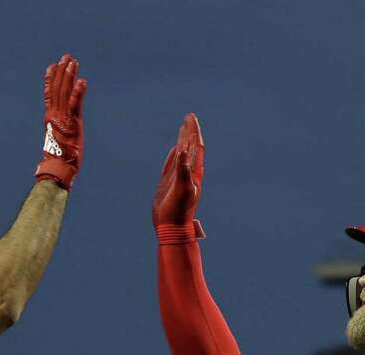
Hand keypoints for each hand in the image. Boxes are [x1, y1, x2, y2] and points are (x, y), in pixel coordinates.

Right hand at [35, 54, 86, 190]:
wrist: (58, 168)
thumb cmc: (59, 159)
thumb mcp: (59, 139)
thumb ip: (59, 129)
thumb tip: (60, 129)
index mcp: (50, 118)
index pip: (49, 94)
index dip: (51, 79)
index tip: (53, 65)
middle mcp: (54, 115)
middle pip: (57, 88)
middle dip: (62, 71)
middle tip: (66, 57)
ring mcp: (62, 118)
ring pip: (64, 92)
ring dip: (69, 76)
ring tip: (73, 62)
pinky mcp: (71, 123)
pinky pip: (74, 104)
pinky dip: (77, 92)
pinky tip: (82, 81)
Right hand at [153, 113, 204, 233]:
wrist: (172, 227)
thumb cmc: (179, 210)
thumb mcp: (183, 189)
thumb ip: (183, 171)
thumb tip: (183, 152)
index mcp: (194, 172)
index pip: (195, 146)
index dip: (194, 131)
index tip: (191, 117)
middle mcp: (188, 172)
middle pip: (190, 146)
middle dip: (190, 130)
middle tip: (189, 116)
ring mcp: (178, 177)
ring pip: (181, 153)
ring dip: (183, 140)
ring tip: (183, 127)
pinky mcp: (169, 183)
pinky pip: (172, 164)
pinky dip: (174, 154)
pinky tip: (175, 149)